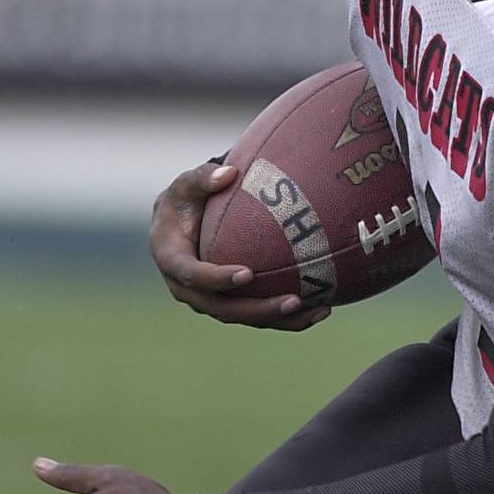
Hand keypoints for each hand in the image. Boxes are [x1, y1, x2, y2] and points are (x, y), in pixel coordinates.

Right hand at [150, 161, 328, 330]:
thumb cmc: (188, 197)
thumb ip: (203, 177)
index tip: (247, 274)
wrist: (182, 221)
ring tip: (318, 311)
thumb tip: (228, 174)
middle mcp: (188, 288)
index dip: (217, 279)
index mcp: (172, 260)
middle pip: (223, 308)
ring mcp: (210, 299)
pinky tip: (321, 309)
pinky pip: (258, 315)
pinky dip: (288, 317)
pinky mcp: (230, 302)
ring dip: (281, 319)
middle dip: (259, 309)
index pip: (192, 275)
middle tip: (294, 300)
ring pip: (245, 317)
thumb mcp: (188, 183)